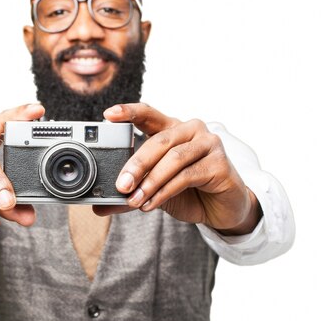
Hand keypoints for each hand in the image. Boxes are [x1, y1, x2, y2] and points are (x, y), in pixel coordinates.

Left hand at [96, 103, 261, 234]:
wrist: (222, 209)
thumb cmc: (189, 192)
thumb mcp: (154, 190)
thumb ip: (130, 193)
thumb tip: (98, 206)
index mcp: (172, 129)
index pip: (149, 114)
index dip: (129, 112)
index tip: (108, 115)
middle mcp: (191, 130)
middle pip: (159, 141)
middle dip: (136, 164)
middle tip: (121, 185)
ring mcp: (208, 144)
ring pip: (173, 159)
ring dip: (150, 182)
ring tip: (134, 200)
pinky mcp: (219, 163)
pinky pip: (186, 176)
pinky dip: (164, 192)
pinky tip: (150, 204)